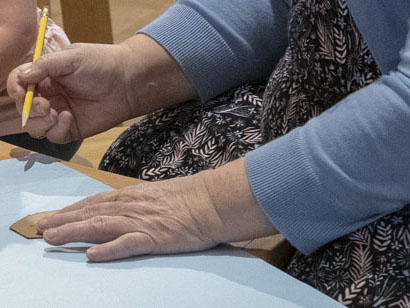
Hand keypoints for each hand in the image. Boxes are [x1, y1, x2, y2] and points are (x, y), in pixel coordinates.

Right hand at [7, 43, 131, 142]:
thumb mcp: (71, 57)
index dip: (15, 88)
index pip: (20, 84)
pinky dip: (56, 130)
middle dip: (28, 109)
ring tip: (54, 113)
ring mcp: (61, 114)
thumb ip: (45, 66)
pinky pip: (55, 136)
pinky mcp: (73, 129)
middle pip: (24, 109)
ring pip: (35, 127)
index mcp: (47, 77)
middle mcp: (51, 96)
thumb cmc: (102, 64)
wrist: (128, 82)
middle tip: (43, 105)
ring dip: (38, 122)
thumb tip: (23, 77)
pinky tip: (69, 117)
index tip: (20, 91)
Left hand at [37, 175, 222, 261]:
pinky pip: (127, 244)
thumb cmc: (187, 196)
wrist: (210, 200)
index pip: (95, 202)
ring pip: (101, 226)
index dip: (72, 210)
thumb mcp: (157, 193)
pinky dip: (109, 250)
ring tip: (54, 238)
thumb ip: (138, 200)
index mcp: (132, 196)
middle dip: (64, 221)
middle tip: (43, 228)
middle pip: (91, 213)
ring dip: (75, 232)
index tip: (55, 216)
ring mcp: (141, 221)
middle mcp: (130, 206)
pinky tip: (93, 255)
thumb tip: (123, 206)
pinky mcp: (154, 237)